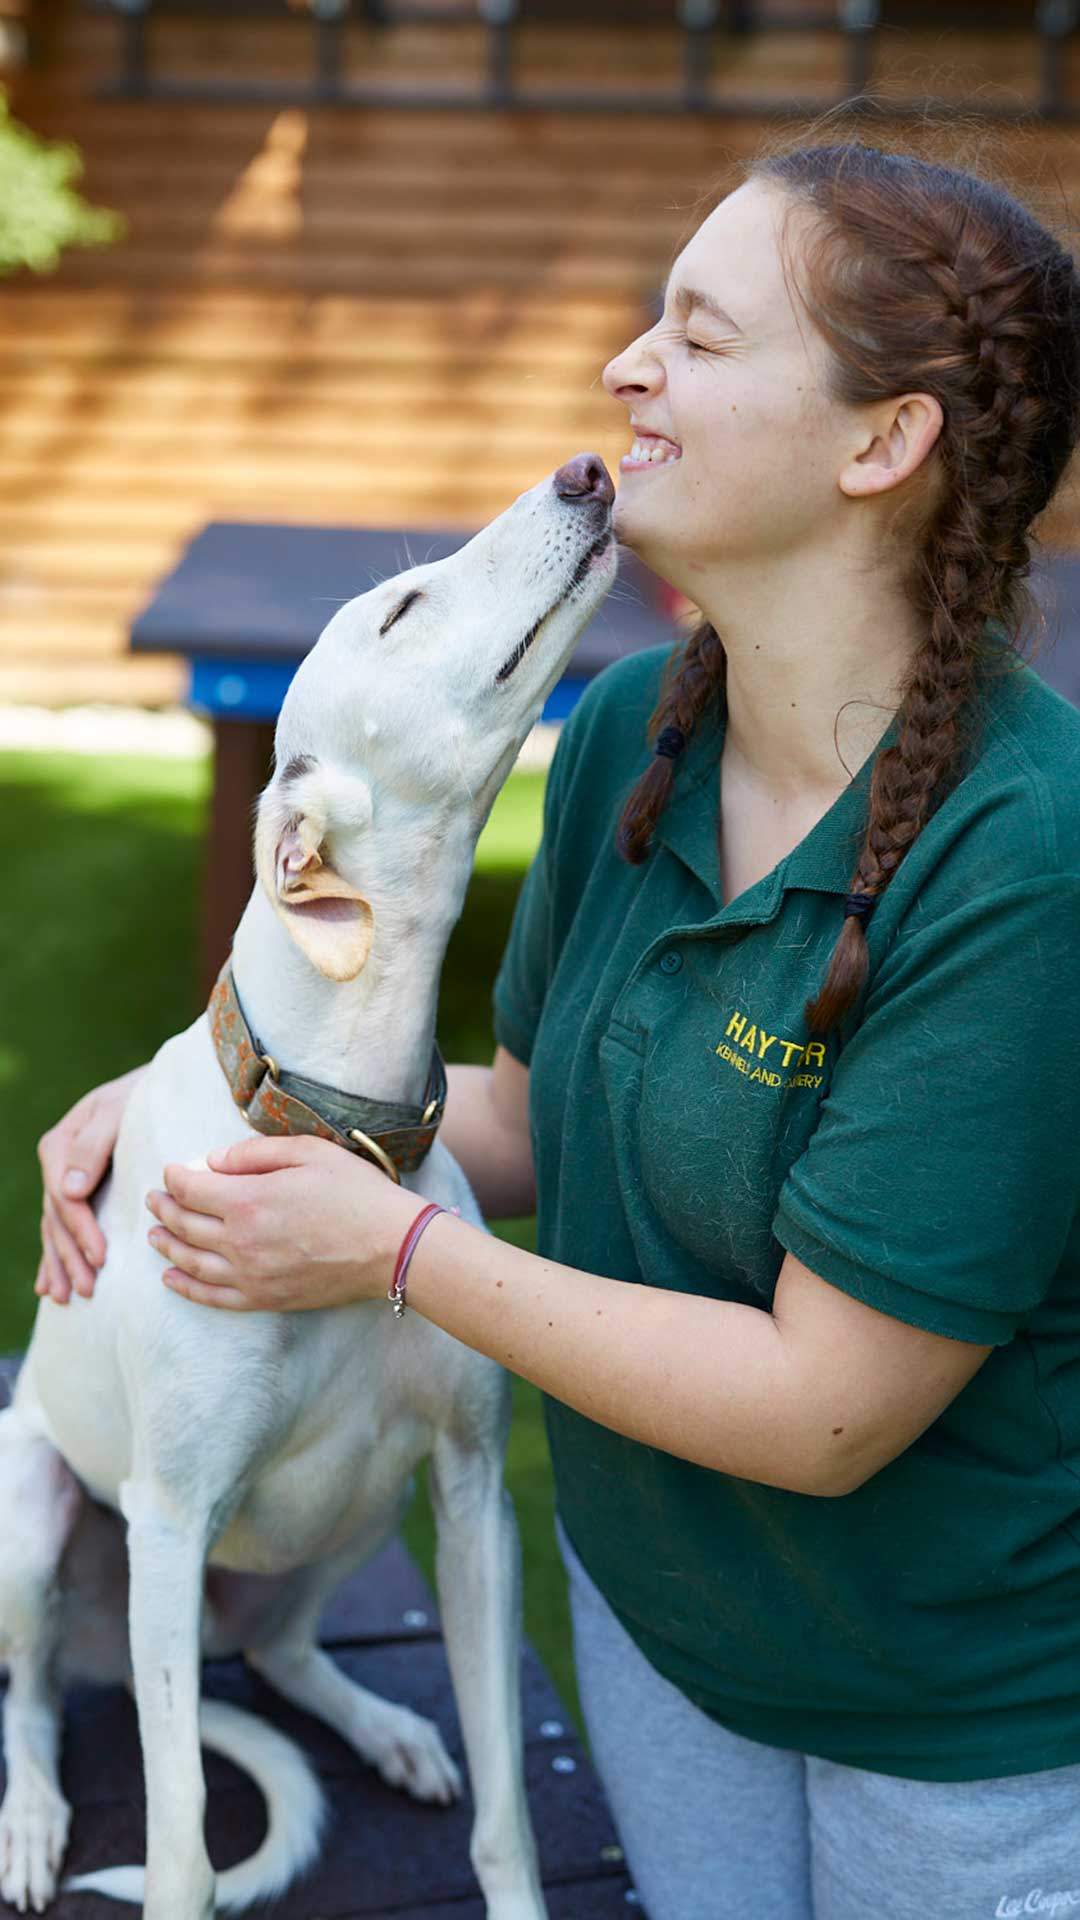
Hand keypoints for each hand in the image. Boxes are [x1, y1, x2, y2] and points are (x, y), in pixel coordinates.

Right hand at [35, 1066, 148, 1305]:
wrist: (157, 1085)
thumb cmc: (142, 1093)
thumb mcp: (117, 1109)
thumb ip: (94, 1145)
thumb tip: (69, 1192)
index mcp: (61, 1144)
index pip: (66, 1198)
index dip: (81, 1230)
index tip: (101, 1257)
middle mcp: (58, 1165)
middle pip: (58, 1219)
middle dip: (71, 1256)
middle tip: (89, 1289)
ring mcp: (64, 1179)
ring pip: (55, 1229)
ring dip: (60, 1264)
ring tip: (66, 1297)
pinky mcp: (77, 1191)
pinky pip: (59, 1228)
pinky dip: (54, 1257)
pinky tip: (48, 1286)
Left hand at [144, 1133, 424, 1312]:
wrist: (391, 1246)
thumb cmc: (355, 1192)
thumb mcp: (307, 1152)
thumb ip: (254, 1153)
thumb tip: (212, 1160)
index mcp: (248, 1200)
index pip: (190, 1188)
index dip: (173, 1176)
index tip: (170, 1170)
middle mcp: (240, 1241)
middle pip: (184, 1224)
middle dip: (164, 1208)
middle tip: (153, 1198)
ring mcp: (250, 1275)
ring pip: (190, 1262)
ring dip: (166, 1245)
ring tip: (153, 1234)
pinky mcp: (264, 1299)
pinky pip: (212, 1297)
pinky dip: (185, 1287)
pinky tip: (170, 1278)